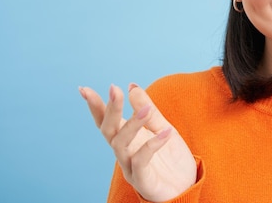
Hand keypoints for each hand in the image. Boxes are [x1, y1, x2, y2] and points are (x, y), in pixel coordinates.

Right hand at [79, 84, 196, 201]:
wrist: (187, 186)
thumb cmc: (171, 158)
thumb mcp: (162, 127)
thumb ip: (148, 110)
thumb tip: (131, 86)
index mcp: (127, 139)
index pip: (106, 121)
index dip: (95, 106)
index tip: (83, 89)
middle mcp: (124, 153)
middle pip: (109, 130)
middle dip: (110, 109)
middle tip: (114, 89)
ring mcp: (130, 167)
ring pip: (121, 144)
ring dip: (132, 124)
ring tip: (147, 109)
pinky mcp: (142, 180)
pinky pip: (142, 161)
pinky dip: (153, 145)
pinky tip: (167, 132)